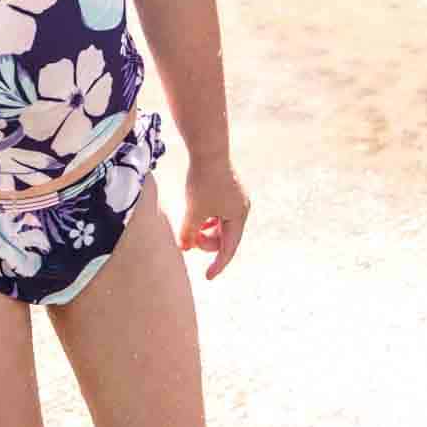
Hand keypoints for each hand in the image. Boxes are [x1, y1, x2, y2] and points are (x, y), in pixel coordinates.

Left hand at [179, 158, 248, 279]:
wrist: (208, 150)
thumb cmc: (202, 181)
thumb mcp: (194, 211)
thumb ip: (189, 233)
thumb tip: (185, 248)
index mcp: (238, 216)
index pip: (228, 248)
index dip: (217, 264)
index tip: (208, 277)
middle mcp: (241, 209)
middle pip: (224, 237)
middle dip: (206, 241)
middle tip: (189, 238)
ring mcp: (236, 199)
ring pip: (220, 225)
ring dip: (205, 230)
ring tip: (192, 225)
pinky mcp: (228, 191)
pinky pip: (218, 213)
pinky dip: (207, 218)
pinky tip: (196, 215)